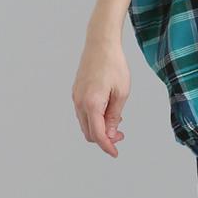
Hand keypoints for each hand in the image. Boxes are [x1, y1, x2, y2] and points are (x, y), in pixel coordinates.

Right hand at [72, 33, 130, 156]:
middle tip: (121, 135)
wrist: (100, 44)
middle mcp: (80, 102)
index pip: (97, 134)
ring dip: (99, 128)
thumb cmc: (114, 65)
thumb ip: (114, 115)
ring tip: (117, 121)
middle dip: (104, 138)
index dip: (107, 146)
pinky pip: (84, 113)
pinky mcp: (76, 92)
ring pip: (85, 123)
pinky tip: (108, 111)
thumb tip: (111, 133)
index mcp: (92, 103)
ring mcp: (76, 97)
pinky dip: (94, 118)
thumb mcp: (121, 93)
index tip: (115, 153)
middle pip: (89, 132)